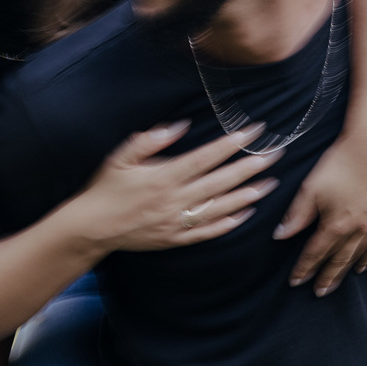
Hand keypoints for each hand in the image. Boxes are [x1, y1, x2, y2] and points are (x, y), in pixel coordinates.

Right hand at [83, 121, 283, 251]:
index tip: (252, 132)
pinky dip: (228, 224)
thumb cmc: (105, 188)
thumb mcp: (121, 157)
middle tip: (275, 155)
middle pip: (220, 182)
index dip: (230, 145)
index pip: (205, 158)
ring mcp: (176, 222)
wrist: (91, 228)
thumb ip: (150, 140)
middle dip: (250, 167)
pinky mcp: (175, 239)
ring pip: (220, 208)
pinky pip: (208, 233)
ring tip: (270, 184)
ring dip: (247, 196)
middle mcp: (174, 201)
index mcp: (163, 177)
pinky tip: (246, 214)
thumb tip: (179, 125)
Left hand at [273, 130, 366, 295]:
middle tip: (321, 291)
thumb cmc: (339, 163)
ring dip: (356, 264)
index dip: (305, 268)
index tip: (296, 281)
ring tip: (351, 274)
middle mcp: (361, 229)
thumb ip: (297, 214)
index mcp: (337, 225)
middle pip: (342, 258)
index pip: (316, 253)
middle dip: (329, 276)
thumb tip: (280, 235)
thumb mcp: (311, 188)